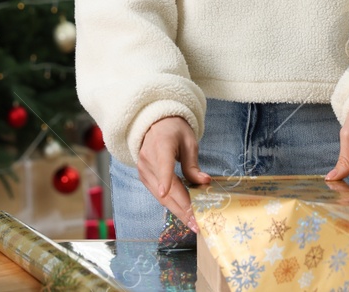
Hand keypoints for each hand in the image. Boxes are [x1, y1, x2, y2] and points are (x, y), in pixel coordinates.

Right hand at [136, 115, 211, 231]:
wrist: (155, 125)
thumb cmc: (175, 131)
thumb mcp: (189, 142)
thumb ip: (193, 164)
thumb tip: (205, 182)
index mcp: (161, 145)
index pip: (163, 164)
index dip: (165, 179)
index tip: (166, 193)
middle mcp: (148, 160)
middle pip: (164, 188)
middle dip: (181, 207)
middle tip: (196, 223)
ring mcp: (144, 170)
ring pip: (161, 196)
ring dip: (177, 211)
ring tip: (192, 223)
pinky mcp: (144, 177)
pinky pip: (158, 194)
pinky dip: (171, 204)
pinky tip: (183, 213)